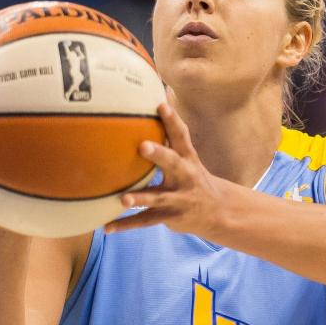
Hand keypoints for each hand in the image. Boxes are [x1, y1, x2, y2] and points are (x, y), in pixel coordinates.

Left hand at [103, 101, 225, 237]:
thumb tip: (158, 98)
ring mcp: (178, 199)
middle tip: (143, 146)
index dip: (172, 119)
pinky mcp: (170, 217)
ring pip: (158, 198)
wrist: (218, 211)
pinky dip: (126, 224)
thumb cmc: (192, 177)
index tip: (161, 102)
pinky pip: (145, 221)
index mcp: (187, 159)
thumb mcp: (187, 157)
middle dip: (159, 154)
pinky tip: (107, 226)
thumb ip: (170, 136)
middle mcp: (185, 176)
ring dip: (141, 198)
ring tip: (123, 199)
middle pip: (173, 163)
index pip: (181, 135)